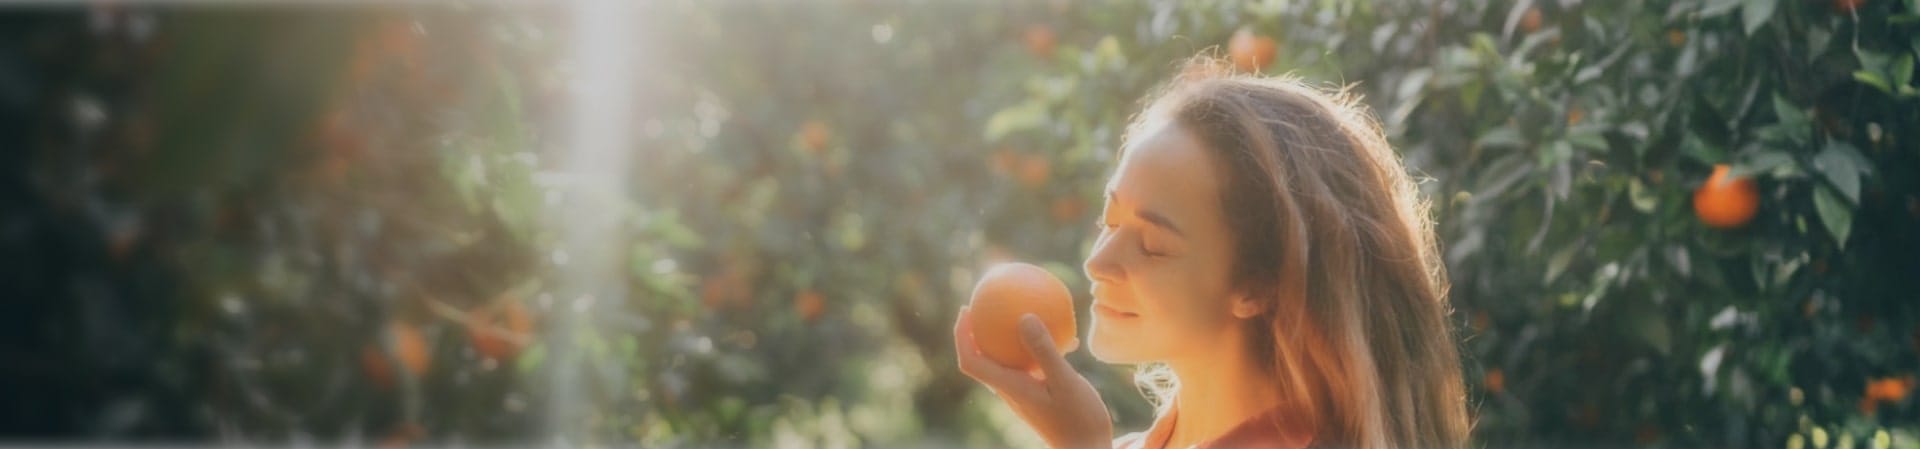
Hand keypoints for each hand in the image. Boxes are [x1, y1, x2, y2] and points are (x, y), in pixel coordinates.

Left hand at [955, 306, 1113, 448]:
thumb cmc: (1078, 420)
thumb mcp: (1065, 382)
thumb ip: (1044, 351)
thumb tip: (1024, 316)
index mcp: (1010, 387)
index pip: (971, 361)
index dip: (961, 335)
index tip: (966, 310)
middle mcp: (1012, 390)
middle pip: (982, 359)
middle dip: (977, 331)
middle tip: (983, 304)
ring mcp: (1026, 394)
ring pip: (1008, 361)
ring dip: (1008, 338)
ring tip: (1021, 313)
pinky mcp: (1042, 395)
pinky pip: (1033, 366)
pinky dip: (1040, 349)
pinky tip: (1066, 337)